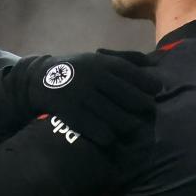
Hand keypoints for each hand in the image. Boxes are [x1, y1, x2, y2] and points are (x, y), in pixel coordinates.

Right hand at [5, 49, 160, 144]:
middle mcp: (92, 76)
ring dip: (127, 124)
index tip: (157, 91)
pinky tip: (110, 137)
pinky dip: (107, 135)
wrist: (38, 79)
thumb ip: (123, 58)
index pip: (130, 73)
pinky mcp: (70, 111)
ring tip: (130, 127)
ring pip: (115, 115)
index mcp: (100, 62)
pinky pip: (96, 128)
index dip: (148, 84)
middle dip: (141, 106)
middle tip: (146, 113)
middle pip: (127, 96)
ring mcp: (81, 94)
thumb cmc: (76, 69)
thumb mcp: (97, 58)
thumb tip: (152, 63)